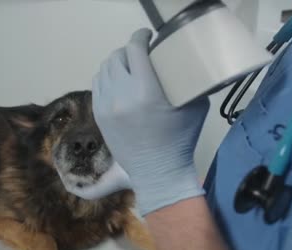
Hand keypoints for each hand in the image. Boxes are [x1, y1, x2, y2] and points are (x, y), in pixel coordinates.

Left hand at [73, 28, 209, 214]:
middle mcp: (121, 94)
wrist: (157, 171)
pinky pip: (97, 85)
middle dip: (128, 51)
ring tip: (127, 68)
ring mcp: (106, 105)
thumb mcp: (194, 106)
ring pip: (104, 70)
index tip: (146, 35)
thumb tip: (182, 63)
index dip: (140, 36)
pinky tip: (117, 82)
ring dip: (116, 64)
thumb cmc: (180, 139)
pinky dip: (106, 79)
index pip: (135, 49)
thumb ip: (186, 80)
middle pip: (117, 57)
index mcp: (145, 90)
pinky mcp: (99, 115)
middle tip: (139, 55)